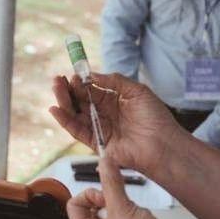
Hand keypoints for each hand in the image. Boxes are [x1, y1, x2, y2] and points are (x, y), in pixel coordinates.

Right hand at [50, 73, 183, 174]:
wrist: (163, 145)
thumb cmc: (155, 118)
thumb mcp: (137, 91)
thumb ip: (114, 81)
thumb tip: (91, 75)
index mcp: (115, 101)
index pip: (92, 90)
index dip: (81, 83)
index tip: (72, 74)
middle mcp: (105, 115)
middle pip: (80, 101)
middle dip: (68, 90)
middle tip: (57, 80)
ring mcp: (100, 129)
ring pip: (76, 115)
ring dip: (64, 102)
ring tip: (56, 88)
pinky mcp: (97, 144)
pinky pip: (77, 131)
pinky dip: (65, 121)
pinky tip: (56, 109)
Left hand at [66, 156, 189, 218]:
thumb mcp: (122, 207)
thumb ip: (111, 182)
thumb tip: (104, 162)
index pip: (74, 205)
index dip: (89, 195)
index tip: (105, 196)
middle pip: (91, 204)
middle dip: (106, 198)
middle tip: (119, 203)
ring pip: (109, 207)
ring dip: (121, 202)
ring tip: (131, 212)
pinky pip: (123, 212)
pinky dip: (131, 208)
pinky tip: (139, 216)